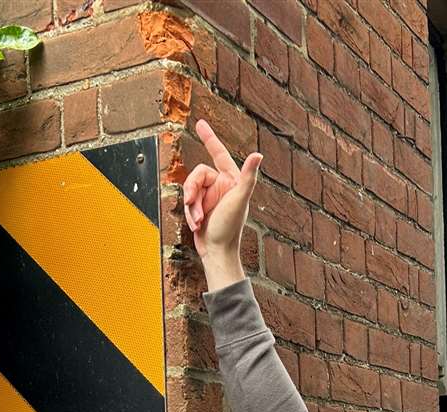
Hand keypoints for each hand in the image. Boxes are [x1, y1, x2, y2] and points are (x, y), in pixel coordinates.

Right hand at [182, 119, 262, 288]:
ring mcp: (211, 197)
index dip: (209, 138)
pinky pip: (188, 202)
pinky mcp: (201, 207)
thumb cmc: (229, 229)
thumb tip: (258, 155)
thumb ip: (247, 177)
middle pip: (197, 174)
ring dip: (191, 206)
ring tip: (197, 220)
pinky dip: (189, 213)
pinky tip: (196, 225)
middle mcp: (221, 186)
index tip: (200, 124)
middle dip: (192, 190)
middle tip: (193, 204)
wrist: (217, 253)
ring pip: (190, 188)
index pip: (218, 153)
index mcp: (231, 180)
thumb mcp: (239, 200)